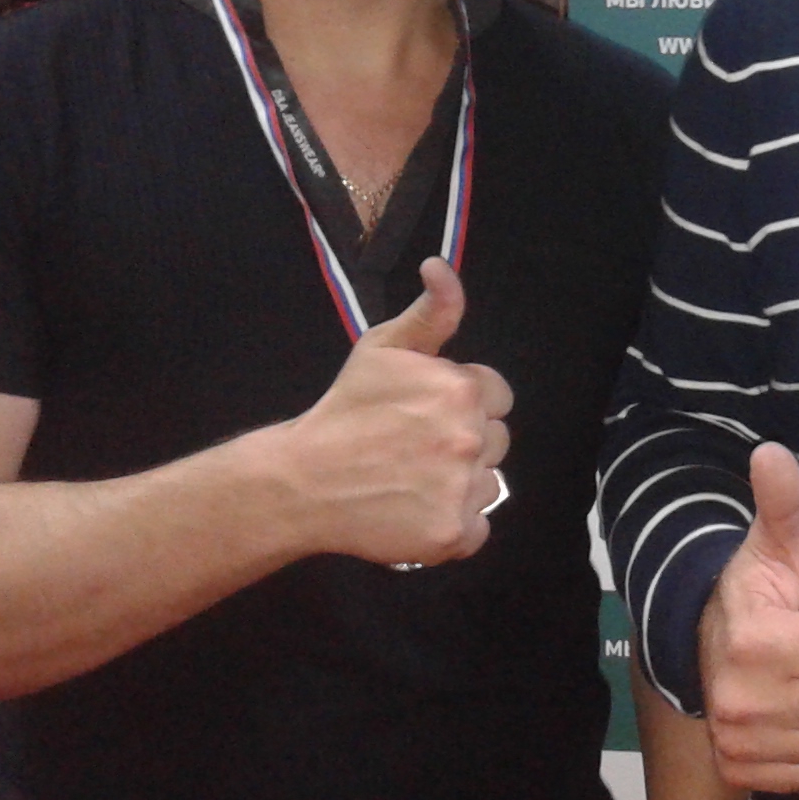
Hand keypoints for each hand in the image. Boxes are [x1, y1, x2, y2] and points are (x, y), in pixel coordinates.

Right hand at [282, 257, 511, 566]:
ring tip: (410, 479)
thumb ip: (431, 310)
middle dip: (462, 441)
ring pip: (489, 484)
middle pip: (495, 440)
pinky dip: (453, 526)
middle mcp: (471, 437)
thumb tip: (441, 266)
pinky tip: (415, 511)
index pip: (496, 395)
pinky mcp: (453, 533)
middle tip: (412, 447)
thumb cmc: (346, 409)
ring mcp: (464, 489)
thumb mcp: (384, 347)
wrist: (303, 481)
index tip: (424, 412)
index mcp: (462, 388)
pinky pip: (478, 528)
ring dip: (459, 484)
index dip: (461, 402)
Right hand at [698, 444, 798, 791]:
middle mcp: (739, 700)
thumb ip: (782, 500)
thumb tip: (772, 453)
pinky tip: (792, 719)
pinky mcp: (744, 774)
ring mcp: (739, 742)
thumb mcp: (778, 542)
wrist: (711, 644)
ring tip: (798, 684)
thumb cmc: (760, 590)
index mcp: (753, 640)